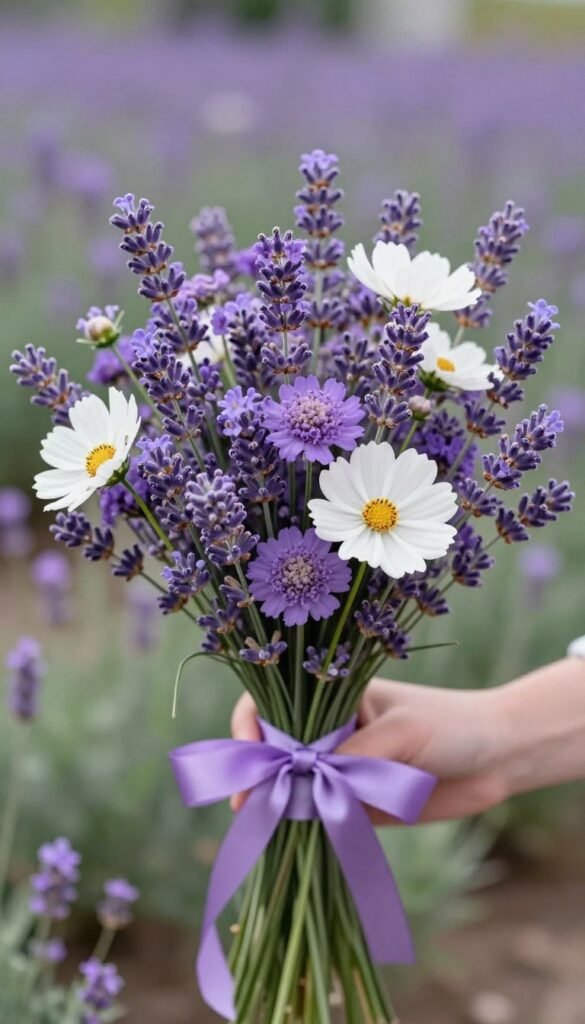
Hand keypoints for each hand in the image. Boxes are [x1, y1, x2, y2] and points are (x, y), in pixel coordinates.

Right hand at [230, 680, 507, 821]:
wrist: (499, 758)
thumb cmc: (451, 725)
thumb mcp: (399, 734)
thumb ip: (353, 758)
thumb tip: (303, 787)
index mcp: (331, 694)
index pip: (270, 702)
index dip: (249, 728)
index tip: (249, 756)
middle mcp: (328, 729)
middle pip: (273, 749)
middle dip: (257, 774)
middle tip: (250, 805)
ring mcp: (340, 767)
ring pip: (293, 786)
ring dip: (279, 805)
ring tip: (269, 826)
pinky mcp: (356, 803)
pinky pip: (320, 816)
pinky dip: (305, 829)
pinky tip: (295, 841)